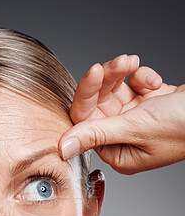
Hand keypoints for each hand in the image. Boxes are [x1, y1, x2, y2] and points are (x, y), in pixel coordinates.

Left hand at [59, 54, 184, 173]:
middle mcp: (123, 139)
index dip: (87, 96)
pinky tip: (154, 83)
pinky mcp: (148, 105)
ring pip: (113, 92)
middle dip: (107, 79)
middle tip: (119, 62)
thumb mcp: (136, 129)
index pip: (86, 123)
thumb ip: (96, 135)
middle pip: (98, 104)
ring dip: (122, 74)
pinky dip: (143, 79)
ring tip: (134, 63)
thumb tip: (62, 149)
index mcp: (117, 153)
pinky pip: (133, 86)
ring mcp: (135, 121)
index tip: (94, 73)